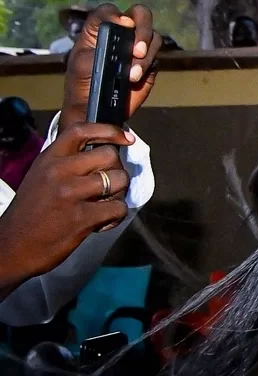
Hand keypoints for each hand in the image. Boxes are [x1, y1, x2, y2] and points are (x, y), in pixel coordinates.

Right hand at [0, 121, 136, 285]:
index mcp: (49, 158)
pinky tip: (100, 222)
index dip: (109, 130)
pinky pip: (118, 207)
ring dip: (119, 194)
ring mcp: (70, 193)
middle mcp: (59, 171)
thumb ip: (67, 163)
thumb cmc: (31, 212)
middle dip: (116, 169)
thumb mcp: (42, 177)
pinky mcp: (81, 217)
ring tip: (103, 205)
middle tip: (109, 185)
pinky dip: (115, 216)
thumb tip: (104, 154)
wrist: (12, 246)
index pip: (81, 130)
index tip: (126, 137)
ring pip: (119, 179)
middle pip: (109, 155)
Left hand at [62, 5, 161, 128]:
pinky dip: (146, 65)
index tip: (122, 26)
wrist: (96, 109)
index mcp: (101, 29)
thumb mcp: (82, 59)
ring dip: (145, 55)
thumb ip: (100, 39)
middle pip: (140, 15)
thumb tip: (125, 23)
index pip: (111, 11)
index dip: (117, 15)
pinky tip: (134, 78)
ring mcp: (137, 48)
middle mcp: (122, 34)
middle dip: (143, 30)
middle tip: (137, 51)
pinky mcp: (149, 63)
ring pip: (153, 37)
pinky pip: (156, 57)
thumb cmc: (83, 83)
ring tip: (131, 74)